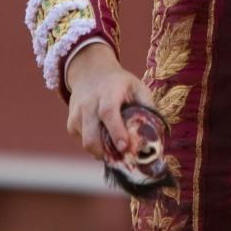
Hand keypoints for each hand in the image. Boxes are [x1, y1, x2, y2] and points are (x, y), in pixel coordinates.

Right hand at [65, 43, 156, 160]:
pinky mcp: (71, 123)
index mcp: (108, 93)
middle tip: (122, 158)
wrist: (90, 72)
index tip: (125, 147)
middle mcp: (89, 104)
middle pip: (91, 134)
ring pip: (86, 142)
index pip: (108, 113)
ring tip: (115, 150)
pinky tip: (104, 138)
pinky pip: (82, 141)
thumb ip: (147, 106)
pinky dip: (94, 145)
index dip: (116, 132)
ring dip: (101, 152)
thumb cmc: (119, 83)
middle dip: (105, 152)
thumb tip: (159, 131)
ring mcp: (77, 114)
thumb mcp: (137, 86)